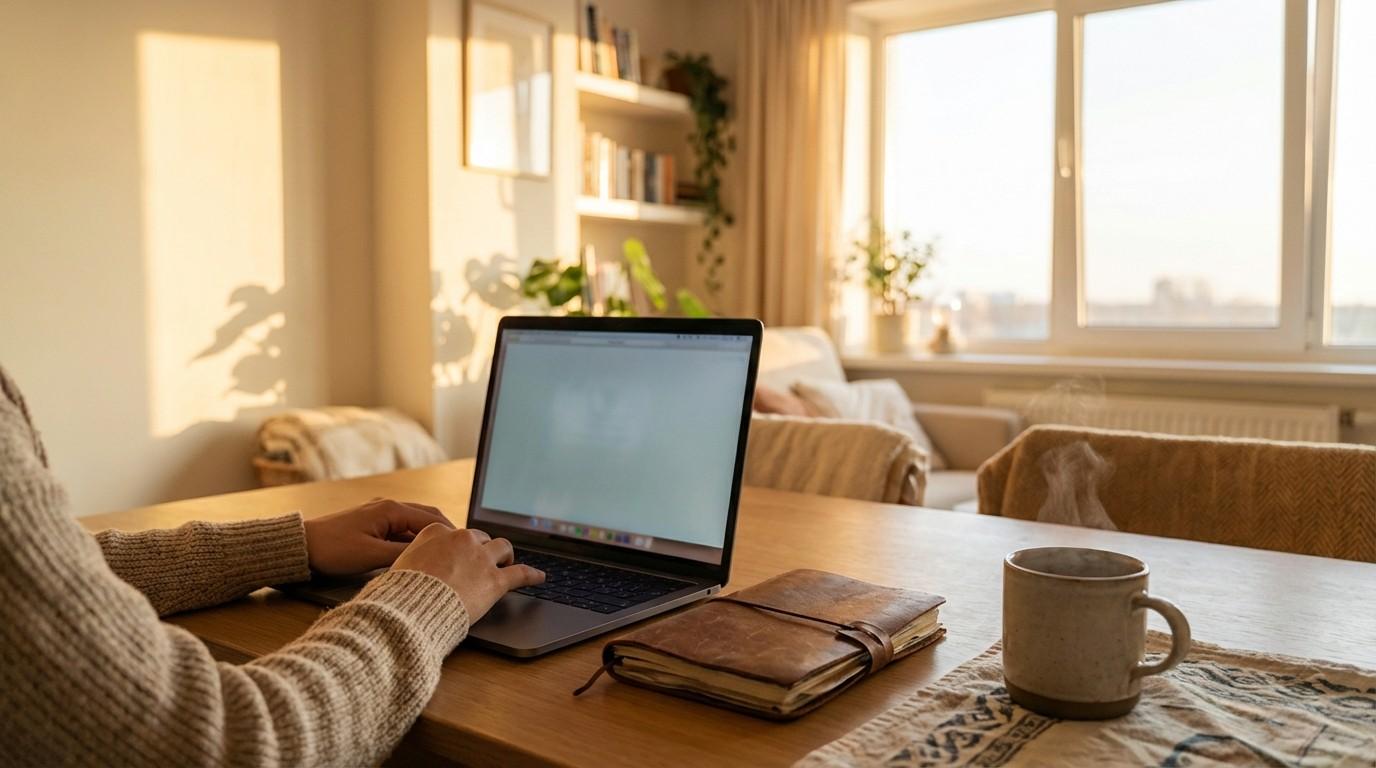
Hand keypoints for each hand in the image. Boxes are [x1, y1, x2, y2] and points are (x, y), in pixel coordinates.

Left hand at [303, 498, 454, 576]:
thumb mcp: (371, 556)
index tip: (466, 550)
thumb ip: (403, 556)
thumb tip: (429, 559)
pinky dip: (413, 541)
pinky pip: (401, 530)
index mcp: (391, 509)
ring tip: (443, 557)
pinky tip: (418, 555)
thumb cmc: (333, 550)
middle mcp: (388, 506)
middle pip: (428, 517)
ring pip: (415, 524)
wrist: (301, 547)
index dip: (450, 535)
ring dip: (429, 538)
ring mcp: (380, 513)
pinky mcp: (373, 523)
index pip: (432, 520)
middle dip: (445, 533)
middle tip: (461, 552)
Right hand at [391, 525, 544, 619]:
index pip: (454, 533)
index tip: (460, 552)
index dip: (459, 545)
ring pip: (502, 548)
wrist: (410, 609)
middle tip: (482, 561)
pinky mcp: (495, 580)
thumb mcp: (399, 567)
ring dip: (505, 555)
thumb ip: (413, 561)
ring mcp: (481, 558)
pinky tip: (540, 577)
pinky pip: (521, 573)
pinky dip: (532, 574)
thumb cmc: (399, 593)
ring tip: (506, 563)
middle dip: (482, 548)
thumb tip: (412, 569)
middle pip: (480, 538)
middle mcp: (461, 539)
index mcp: (436, 532)